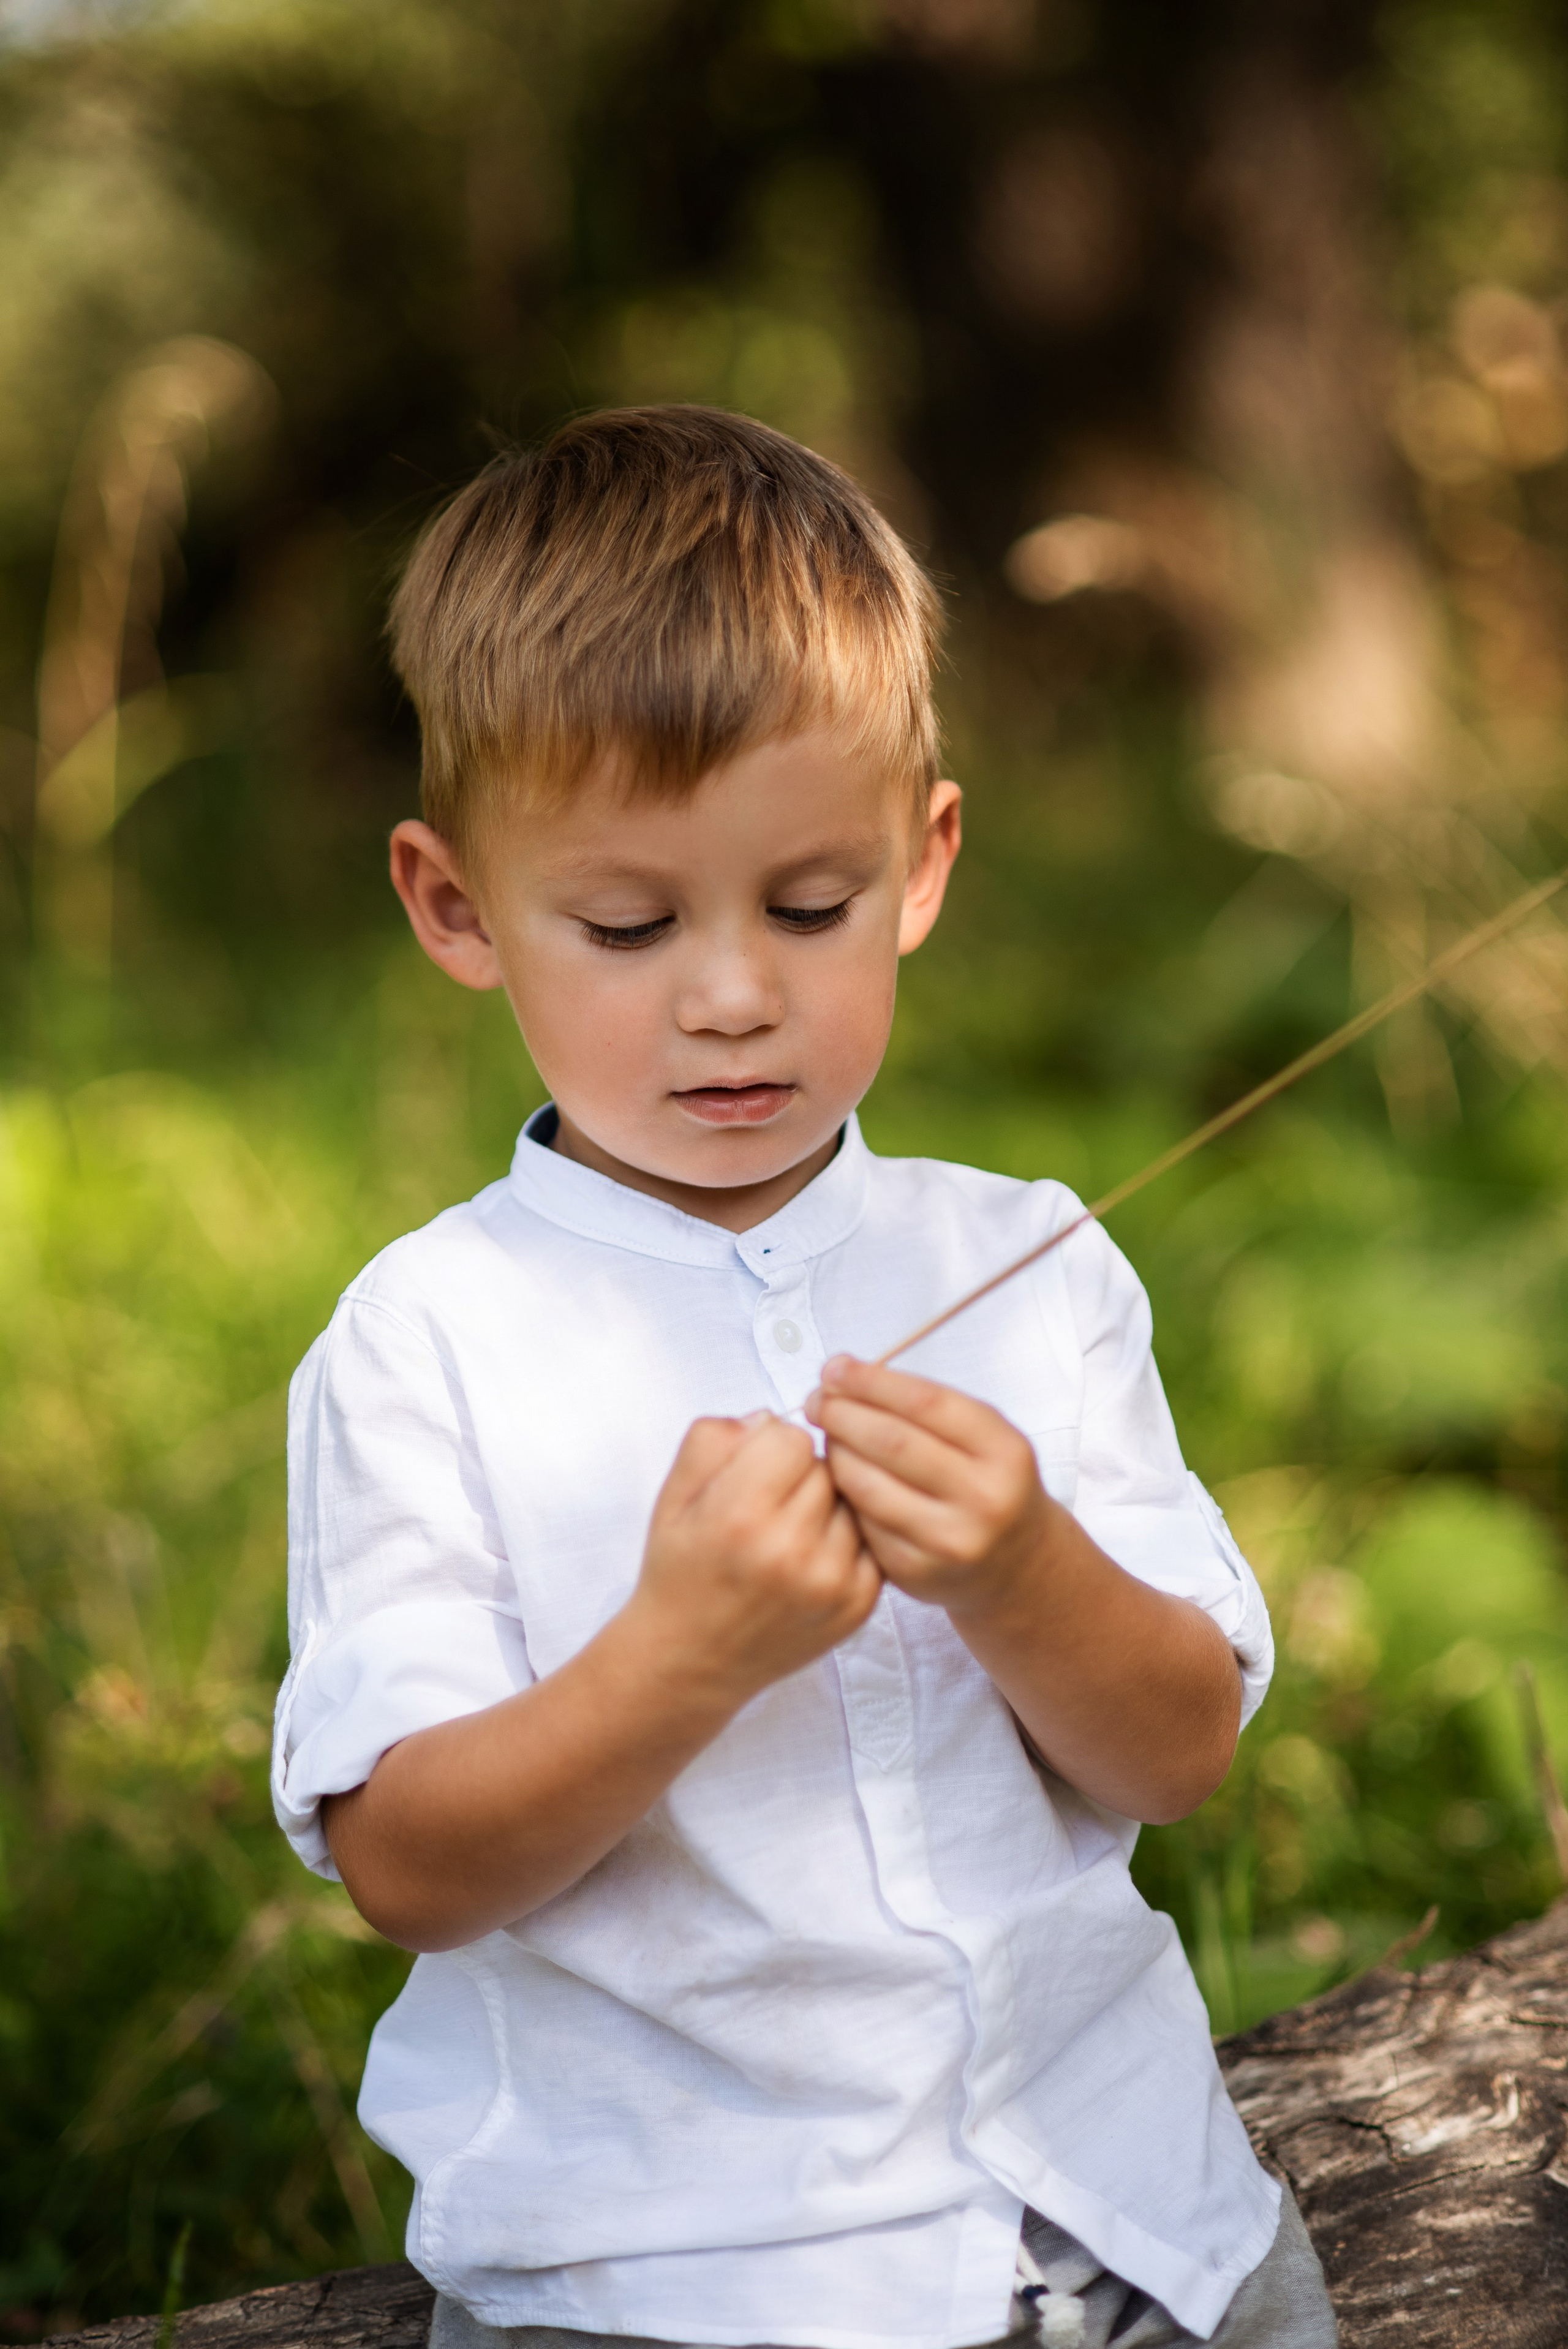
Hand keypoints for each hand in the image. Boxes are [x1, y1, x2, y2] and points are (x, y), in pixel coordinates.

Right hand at [629, 1411, 881, 1708]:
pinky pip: (871, 1539)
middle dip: (801, 1475)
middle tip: (771, 1505)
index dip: (772, 1448)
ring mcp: (831, 1583)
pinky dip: (847, 1541)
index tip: (755, 1472)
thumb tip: (771, 1417)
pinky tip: (811, 1559)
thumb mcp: (674, 1494)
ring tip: (791, 1533)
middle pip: (827, 1466)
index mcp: (740, 1514)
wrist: (690, 1659)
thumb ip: (716, 1437)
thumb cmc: (681, 1570)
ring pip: (854, 1500)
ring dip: (828, 1506)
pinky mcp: (858, 1606)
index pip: (792, 1438)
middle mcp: (791, 1550)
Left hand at [806, 1357, 1058, 1619]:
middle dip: (842, 1413)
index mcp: (1004, 1451)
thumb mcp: (983, 1436)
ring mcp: (949, 1540)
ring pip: (867, 1485)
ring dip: (835, 1452)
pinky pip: (863, 1522)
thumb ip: (926, 1404)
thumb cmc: (987, 1482)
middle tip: (817, 1400)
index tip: (835, 1368)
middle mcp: (983, 1498)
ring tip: (829, 1435)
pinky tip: (842, 1477)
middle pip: (891, 1442)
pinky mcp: (917, 1572)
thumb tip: (845, 1376)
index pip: (925, 1403)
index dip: (871, 1381)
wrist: (1017, 1563)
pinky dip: (844, 1493)